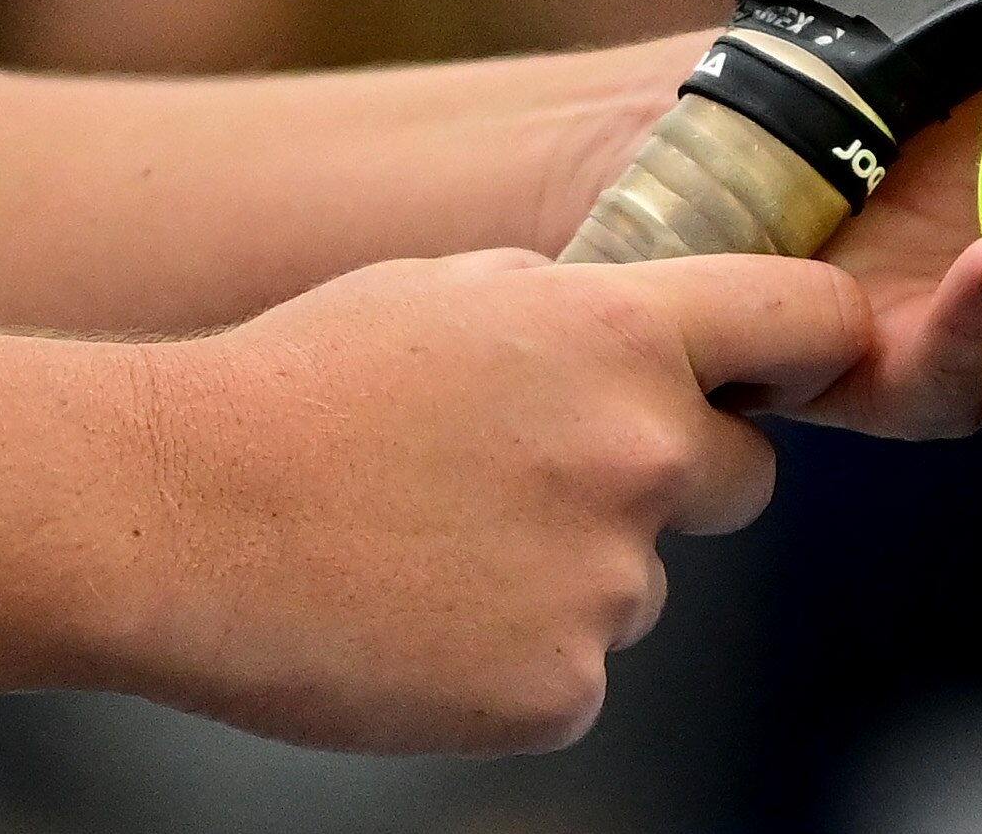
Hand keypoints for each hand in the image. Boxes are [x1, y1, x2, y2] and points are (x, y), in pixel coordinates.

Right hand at [123, 248, 868, 753]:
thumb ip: (586, 310)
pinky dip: (515, 658)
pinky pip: (577, 671)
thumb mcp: (462, 290)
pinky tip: (421, 620)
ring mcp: (606, 581)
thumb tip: (661, 330)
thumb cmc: (303, 383)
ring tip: (437, 545)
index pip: (810, 323)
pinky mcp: (557, 690)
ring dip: (574, 572)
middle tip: (539, 477)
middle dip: (674, 477)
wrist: (169, 511)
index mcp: (628, 333)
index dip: (812, 345)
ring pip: (643, 584)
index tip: (791, 367)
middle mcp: (642, 453)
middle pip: (743, 478)